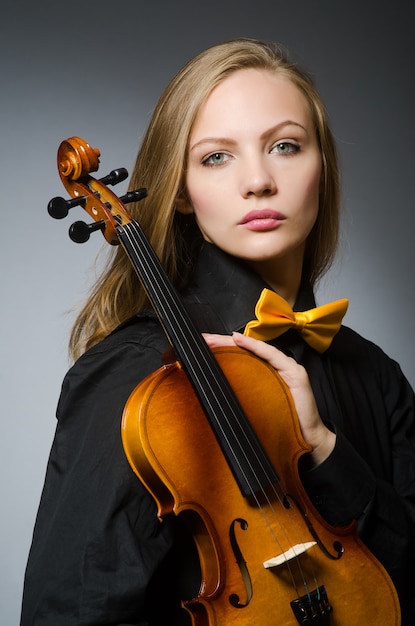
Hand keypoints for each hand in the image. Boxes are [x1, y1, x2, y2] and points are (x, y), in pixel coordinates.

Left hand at [203, 331, 335, 466]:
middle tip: (202, 339)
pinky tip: (239, 340)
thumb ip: (242, 395)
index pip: (242, 356)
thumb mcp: (256, 407)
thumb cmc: (284, 422)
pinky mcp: (294, 373)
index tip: (202, 346)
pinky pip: (271, 355)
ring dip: (233, 342)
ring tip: (214, 339)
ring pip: (256, 349)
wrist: (308, 438)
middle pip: (246, 349)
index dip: (223, 349)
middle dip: (223, 342)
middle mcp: (276, 366)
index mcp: (266, 373)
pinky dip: (254, 346)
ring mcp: (286, 367)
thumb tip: (214, 394)